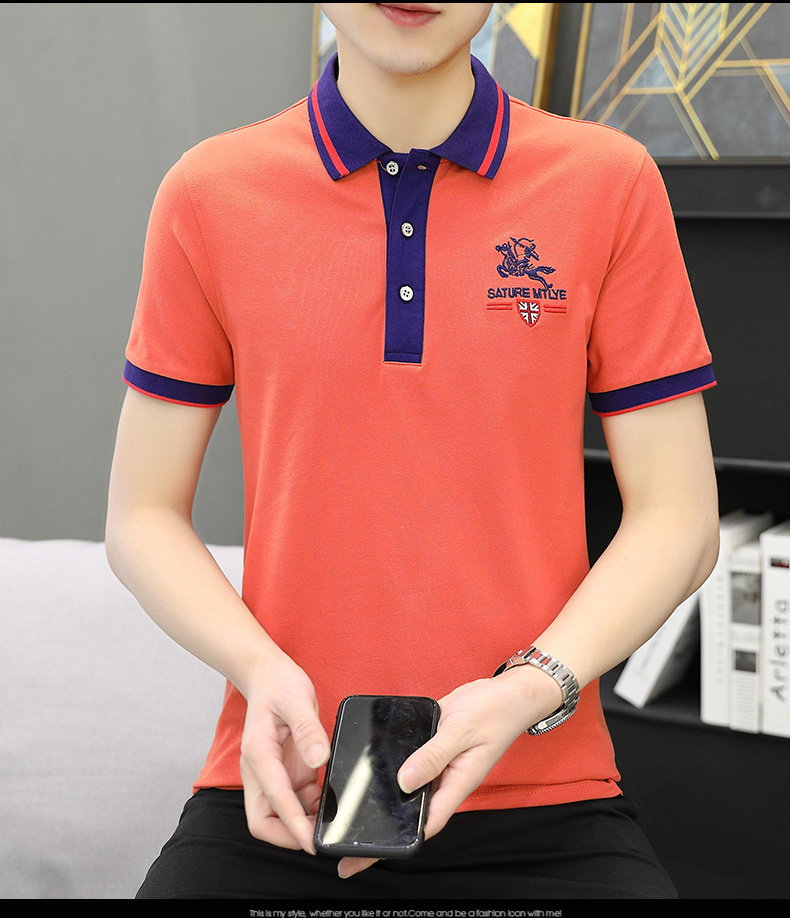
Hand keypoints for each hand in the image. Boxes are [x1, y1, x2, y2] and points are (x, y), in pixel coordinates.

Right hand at [239, 653, 329, 853]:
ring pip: (279, 814)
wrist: (269, 675)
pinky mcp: (285, 771)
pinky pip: (295, 800)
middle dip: (288, 835)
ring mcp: (272, 772)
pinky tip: (330, 799)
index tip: (311, 843)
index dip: (292, 826)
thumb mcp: (297, 699)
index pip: (273, 800)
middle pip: (263, 820)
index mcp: (258, 753)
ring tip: (332, 817)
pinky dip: (311, 807)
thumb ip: (308, 729)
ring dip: (302, 822)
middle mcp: (260, 769)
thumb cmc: (278, 684)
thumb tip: (319, 758)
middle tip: (321, 839)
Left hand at [337, 667, 560, 877]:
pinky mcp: (432, 748)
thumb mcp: (460, 731)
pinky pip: (410, 763)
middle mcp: (446, 780)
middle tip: (349, 845)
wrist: (508, 693)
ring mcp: (439, 765)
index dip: (397, 842)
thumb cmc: (495, 712)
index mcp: (457, 784)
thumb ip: (433, 755)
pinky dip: (392, 770)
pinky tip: (371, 771)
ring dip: (386, 801)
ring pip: (409, 790)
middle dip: (384, 830)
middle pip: (412, 813)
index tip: (368, 856)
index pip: (426, 824)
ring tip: (352, 815)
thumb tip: (404, 780)